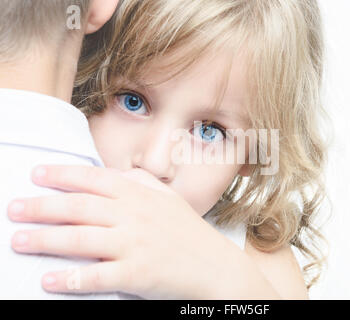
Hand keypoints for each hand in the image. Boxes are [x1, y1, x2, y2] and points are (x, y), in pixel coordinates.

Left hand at [7, 165, 245, 298]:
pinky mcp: (137, 274)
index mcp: (141, 195)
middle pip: (79, 207)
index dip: (63, 175)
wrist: (215, 266)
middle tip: (13, 208)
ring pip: (80, 239)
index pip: (94, 179)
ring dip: (45, 240)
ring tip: (18, 240)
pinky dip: (70, 278)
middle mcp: (135, 216)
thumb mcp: (170, 198)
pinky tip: (48, 279)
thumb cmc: (189, 232)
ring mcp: (135, 245)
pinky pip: (96, 276)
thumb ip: (143, 182)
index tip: (36, 174)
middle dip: (42, 206)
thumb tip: (118, 172)